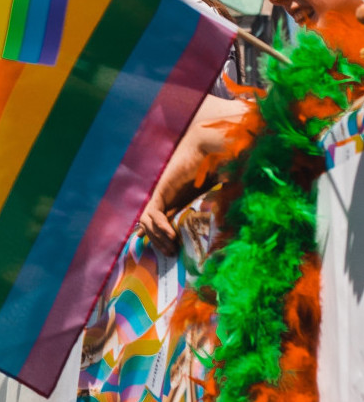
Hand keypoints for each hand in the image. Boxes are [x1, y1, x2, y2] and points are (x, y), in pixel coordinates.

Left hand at [138, 96, 249, 254]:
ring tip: (172, 249)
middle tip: (173, 258)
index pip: (168, 223)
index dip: (167, 239)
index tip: (176, 255)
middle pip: (154, 227)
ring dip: (157, 238)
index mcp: (186, 201)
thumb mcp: (233, 192)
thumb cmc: (226, 164)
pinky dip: (158, 228)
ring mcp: (166, 195)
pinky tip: (171, 235)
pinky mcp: (163, 191)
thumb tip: (252, 230)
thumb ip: (234, 208)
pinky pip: (150, 215)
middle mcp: (173, 199)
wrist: (215, 144)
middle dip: (160, 244)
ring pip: (148, 224)